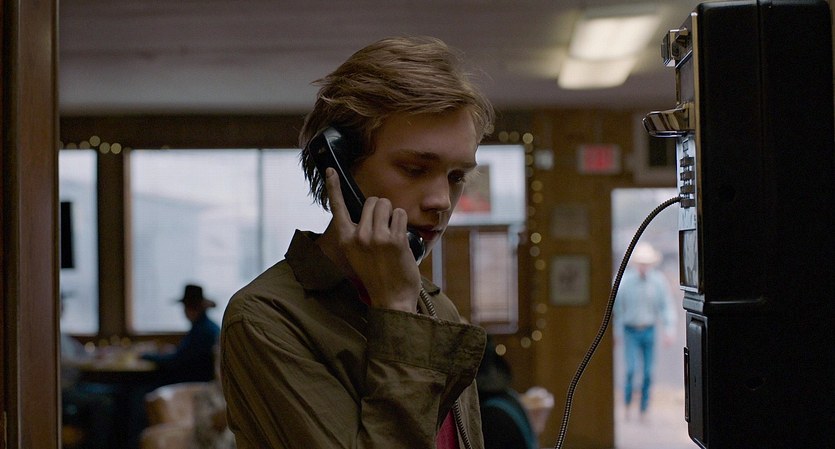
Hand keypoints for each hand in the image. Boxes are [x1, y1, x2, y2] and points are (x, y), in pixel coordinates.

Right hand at [325, 168, 420, 312]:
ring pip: (387, 205)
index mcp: (346, 239)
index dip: (333, 187)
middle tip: (384, 228)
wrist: (392, 299)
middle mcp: (358, 236)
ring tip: (392, 234)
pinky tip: (401, 239)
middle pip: (372, 201)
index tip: (330, 170)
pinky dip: (403, 222)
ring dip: (392, 215)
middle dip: (381, 209)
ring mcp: (376, 237)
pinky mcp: (394, 239)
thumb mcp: (358, 254)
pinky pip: (400, 214)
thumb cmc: (377, 275)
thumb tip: (370, 211)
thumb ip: (359, 233)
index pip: (337, 207)